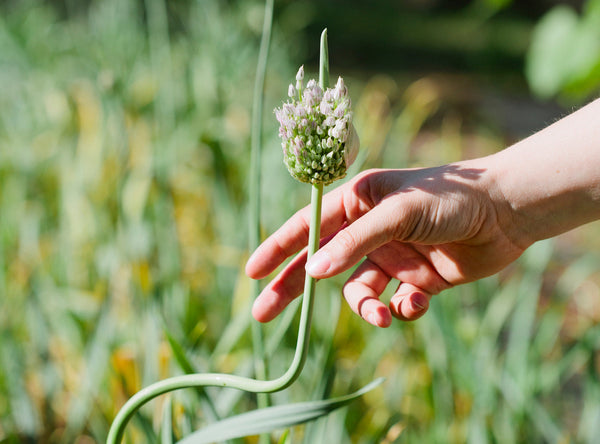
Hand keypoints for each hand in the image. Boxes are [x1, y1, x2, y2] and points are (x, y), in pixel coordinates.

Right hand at [246, 163, 527, 326]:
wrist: (506, 212)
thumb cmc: (450, 198)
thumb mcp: (397, 213)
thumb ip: (354, 242)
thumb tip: (314, 272)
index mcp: (357, 202)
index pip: (307, 227)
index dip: (278, 249)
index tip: (251, 272)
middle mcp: (368, 230)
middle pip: (320, 265)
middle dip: (293, 288)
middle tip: (263, 313)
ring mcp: (390, 256)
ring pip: (358, 292)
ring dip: (366, 308)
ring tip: (382, 315)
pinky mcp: (415, 279)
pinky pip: (394, 302)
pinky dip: (403, 309)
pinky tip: (417, 302)